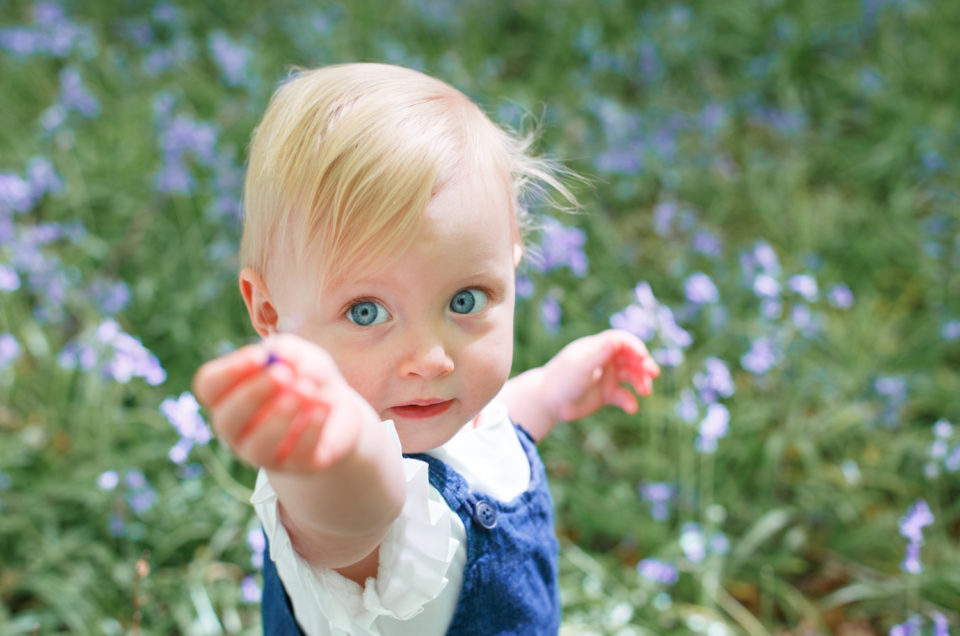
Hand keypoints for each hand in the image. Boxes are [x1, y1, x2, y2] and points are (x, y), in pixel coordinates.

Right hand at [192, 333, 378, 473]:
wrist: (339, 409)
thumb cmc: (308, 376)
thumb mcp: (303, 356)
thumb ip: (291, 352)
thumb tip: (282, 358)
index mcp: (229, 396)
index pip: (209, 387)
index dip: (229, 371)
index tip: (259, 356)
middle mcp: (238, 430)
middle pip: (226, 419)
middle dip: (253, 395)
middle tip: (282, 375)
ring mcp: (264, 454)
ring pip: (258, 446)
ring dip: (280, 417)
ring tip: (305, 390)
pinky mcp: (298, 466)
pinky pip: (298, 454)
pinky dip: (312, 428)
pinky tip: (324, 406)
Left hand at [542, 329, 659, 422]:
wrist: (547, 402)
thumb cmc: (562, 380)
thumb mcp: (582, 365)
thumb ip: (600, 352)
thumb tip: (617, 340)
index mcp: (596, 348)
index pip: (622, 341)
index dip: (635, 346)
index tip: (643, 357)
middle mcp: (603, 360)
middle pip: (631, 357)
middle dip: (643, 365)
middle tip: (652, 374)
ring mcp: (605, 377)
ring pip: (631, 376)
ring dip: (641, 382)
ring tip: (645, 392)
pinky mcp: (605, 394)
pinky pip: (624, 396)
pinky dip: (630, 401)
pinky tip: (631, 408)